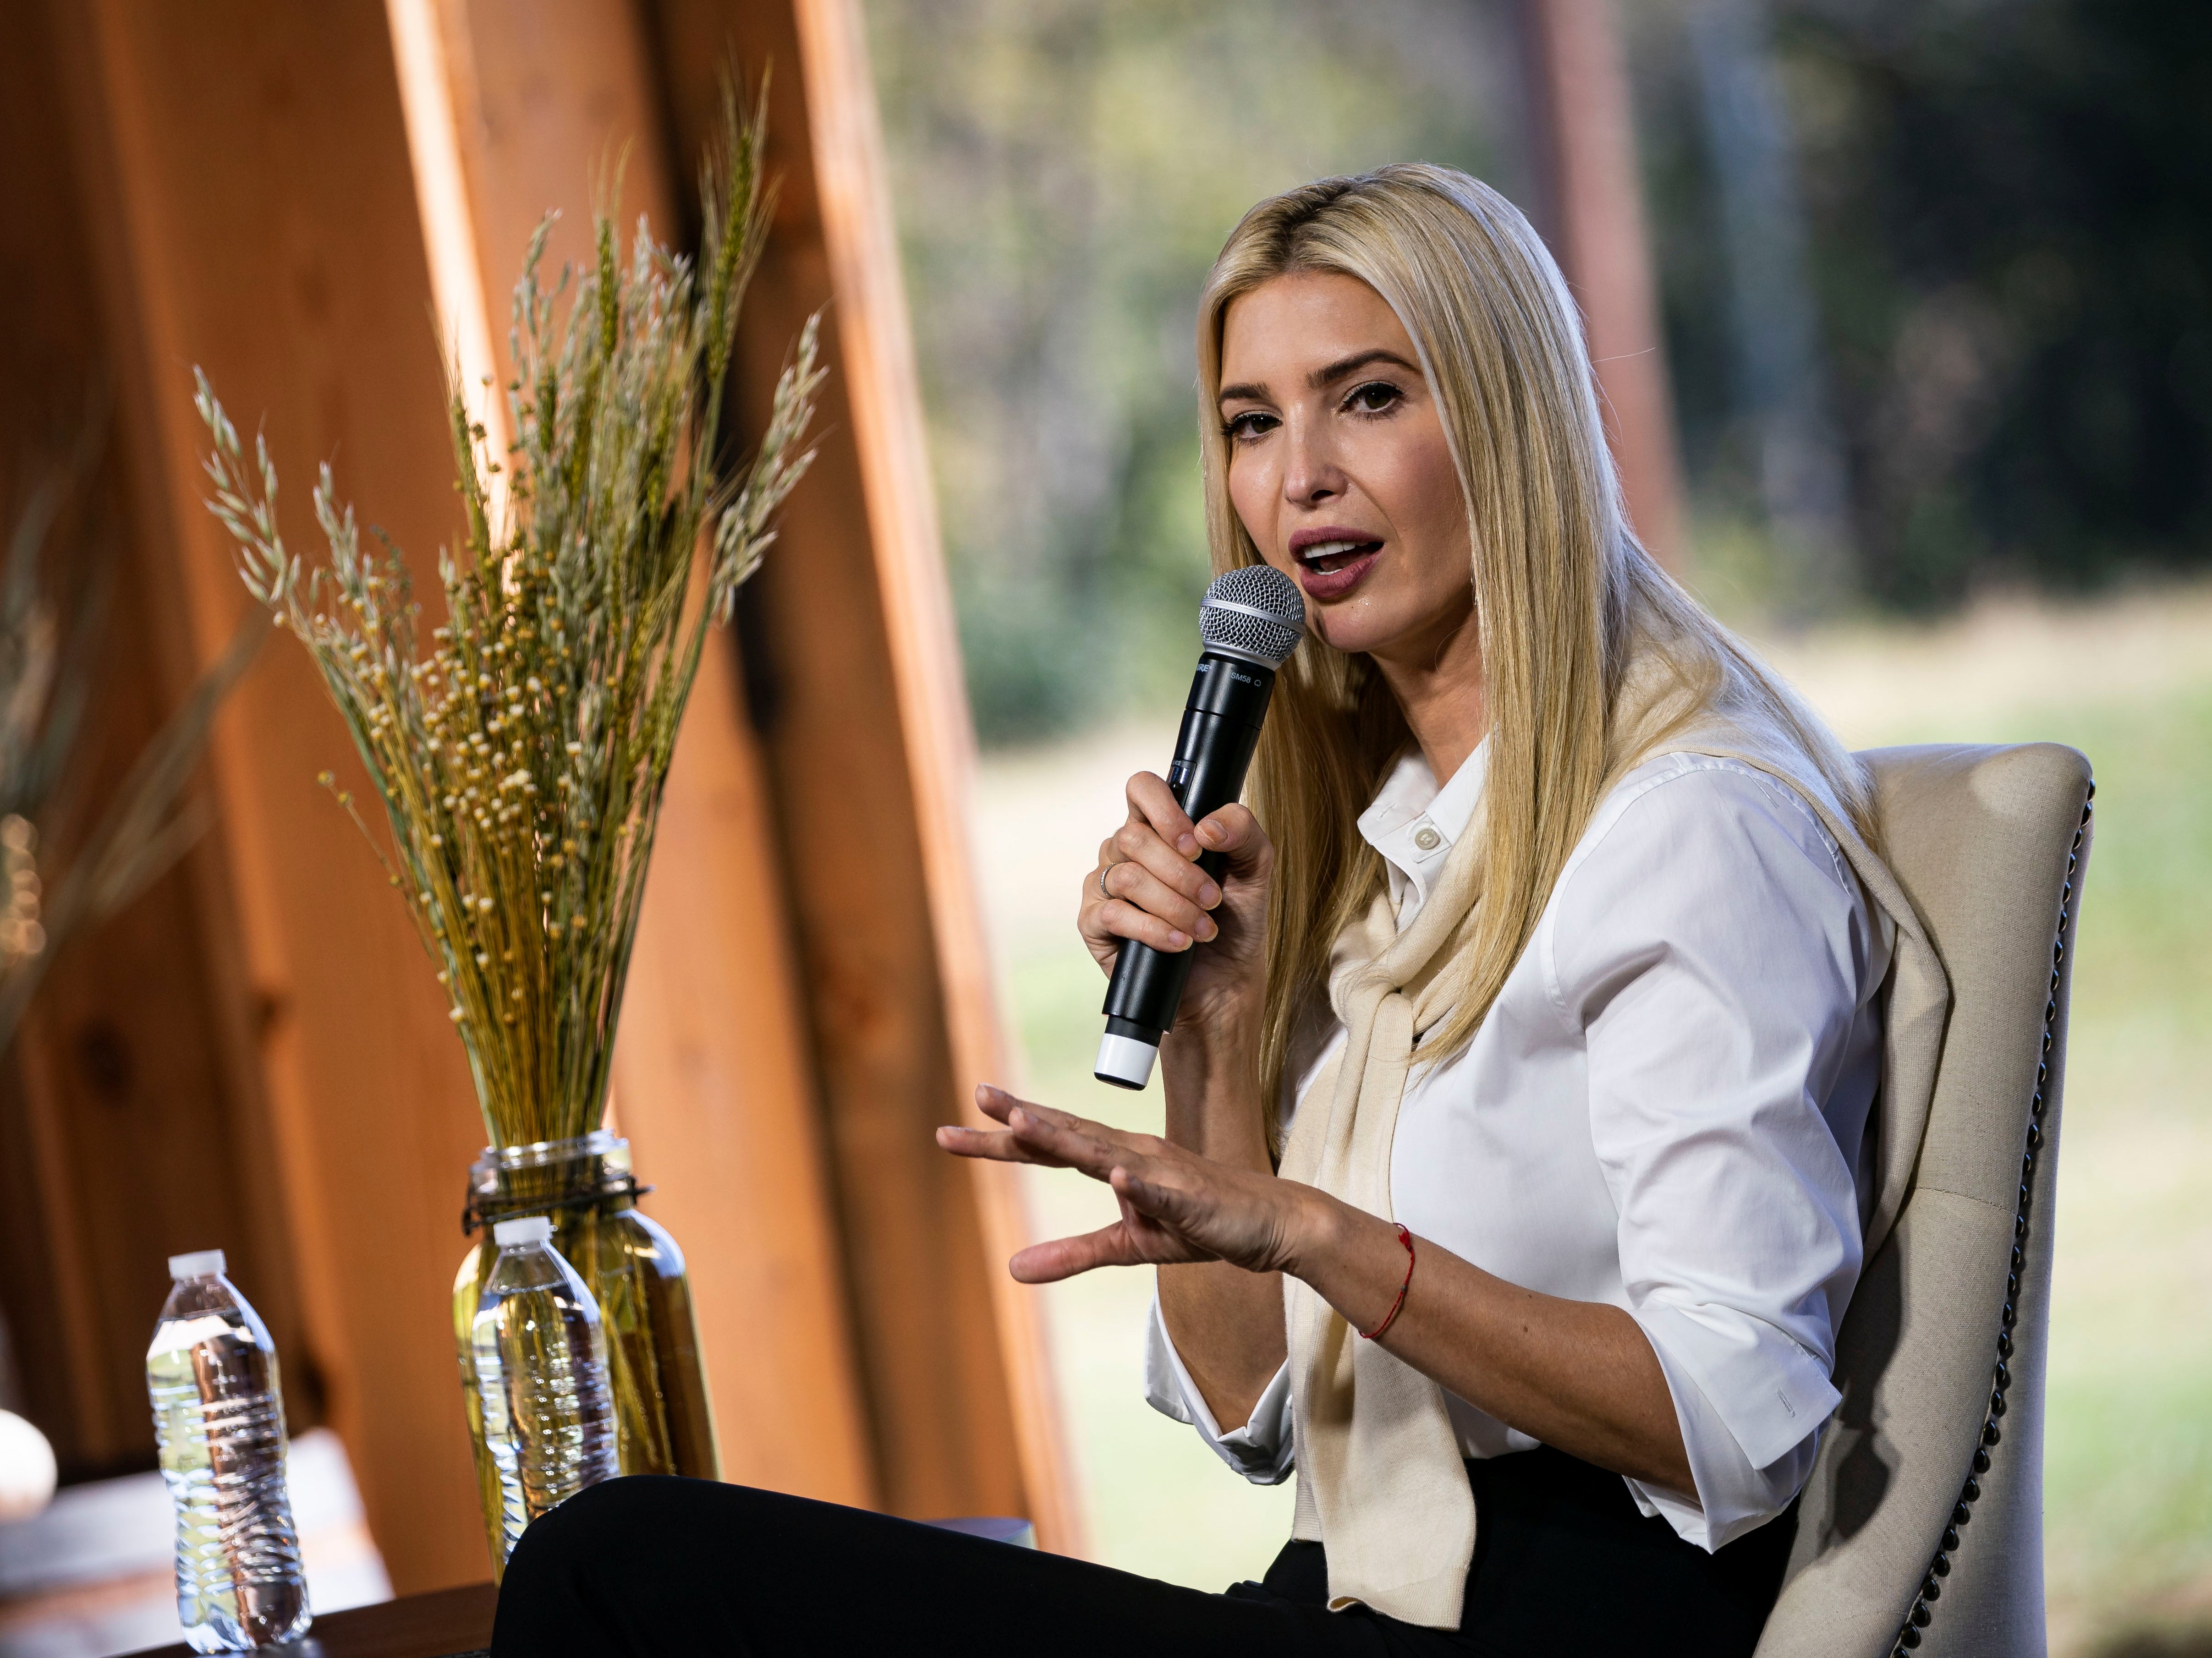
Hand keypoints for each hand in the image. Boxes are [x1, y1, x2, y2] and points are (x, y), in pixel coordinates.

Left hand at [938, 1086, 1314, 1282]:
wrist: (1271, 1225)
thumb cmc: (1200, 1225)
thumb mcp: (1128, 1246)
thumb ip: (1072, 1254)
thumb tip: (1012, 1269)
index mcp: (1115, 1161)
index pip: (1049, 1146)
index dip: (1002, 1138)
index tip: (954, 1129)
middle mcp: (1132, 1154)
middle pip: (1066, 1135)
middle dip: (1019, 1119)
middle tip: (976, 1095)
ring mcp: (1162, 1172)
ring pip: (1103, 1152)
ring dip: (1064, 1137)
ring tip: (1022, 1122)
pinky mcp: (1192, 1199)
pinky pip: (1161, 1192)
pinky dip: (1138, 1185)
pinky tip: (1116, 1177)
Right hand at [1078, 771, 1272, 1033]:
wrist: (1223, 979)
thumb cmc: (1234, 919)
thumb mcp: (1254, 867)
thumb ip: (1243, 830)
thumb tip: (1206, 827)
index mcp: (1158, 826)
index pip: (1142, 788)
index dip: (1165, 809)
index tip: (1196, 844)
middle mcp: (1125, 850)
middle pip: (1135, 836)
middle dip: (1182, 873)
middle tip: (1213, 900)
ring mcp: (1105, 884)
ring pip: (1128, 876)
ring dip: (1174, 905)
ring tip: (1203, 929)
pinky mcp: (1094, 922)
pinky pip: (1114, 914)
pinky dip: (1154, 929)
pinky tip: (1178, 943)